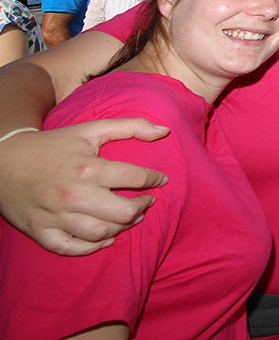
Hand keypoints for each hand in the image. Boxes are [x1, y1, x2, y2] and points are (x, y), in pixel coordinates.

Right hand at [0, 120, 169, 255]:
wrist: (3, 162)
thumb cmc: (53, 145)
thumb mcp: (90, 130)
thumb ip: (130, 127)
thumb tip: (164, 131)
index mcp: (88, 168)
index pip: (135, 178)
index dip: (154, 180)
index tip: (160, 180)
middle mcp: (73, 195)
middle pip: (122, 213)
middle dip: (141, 208)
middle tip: (146, 202)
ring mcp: (55, 217)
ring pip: (101, 233)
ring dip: (122, 227)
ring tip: (130, 217)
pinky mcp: (40, 231)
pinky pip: (71, 248)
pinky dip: (92, 247)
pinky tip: (105, 239)